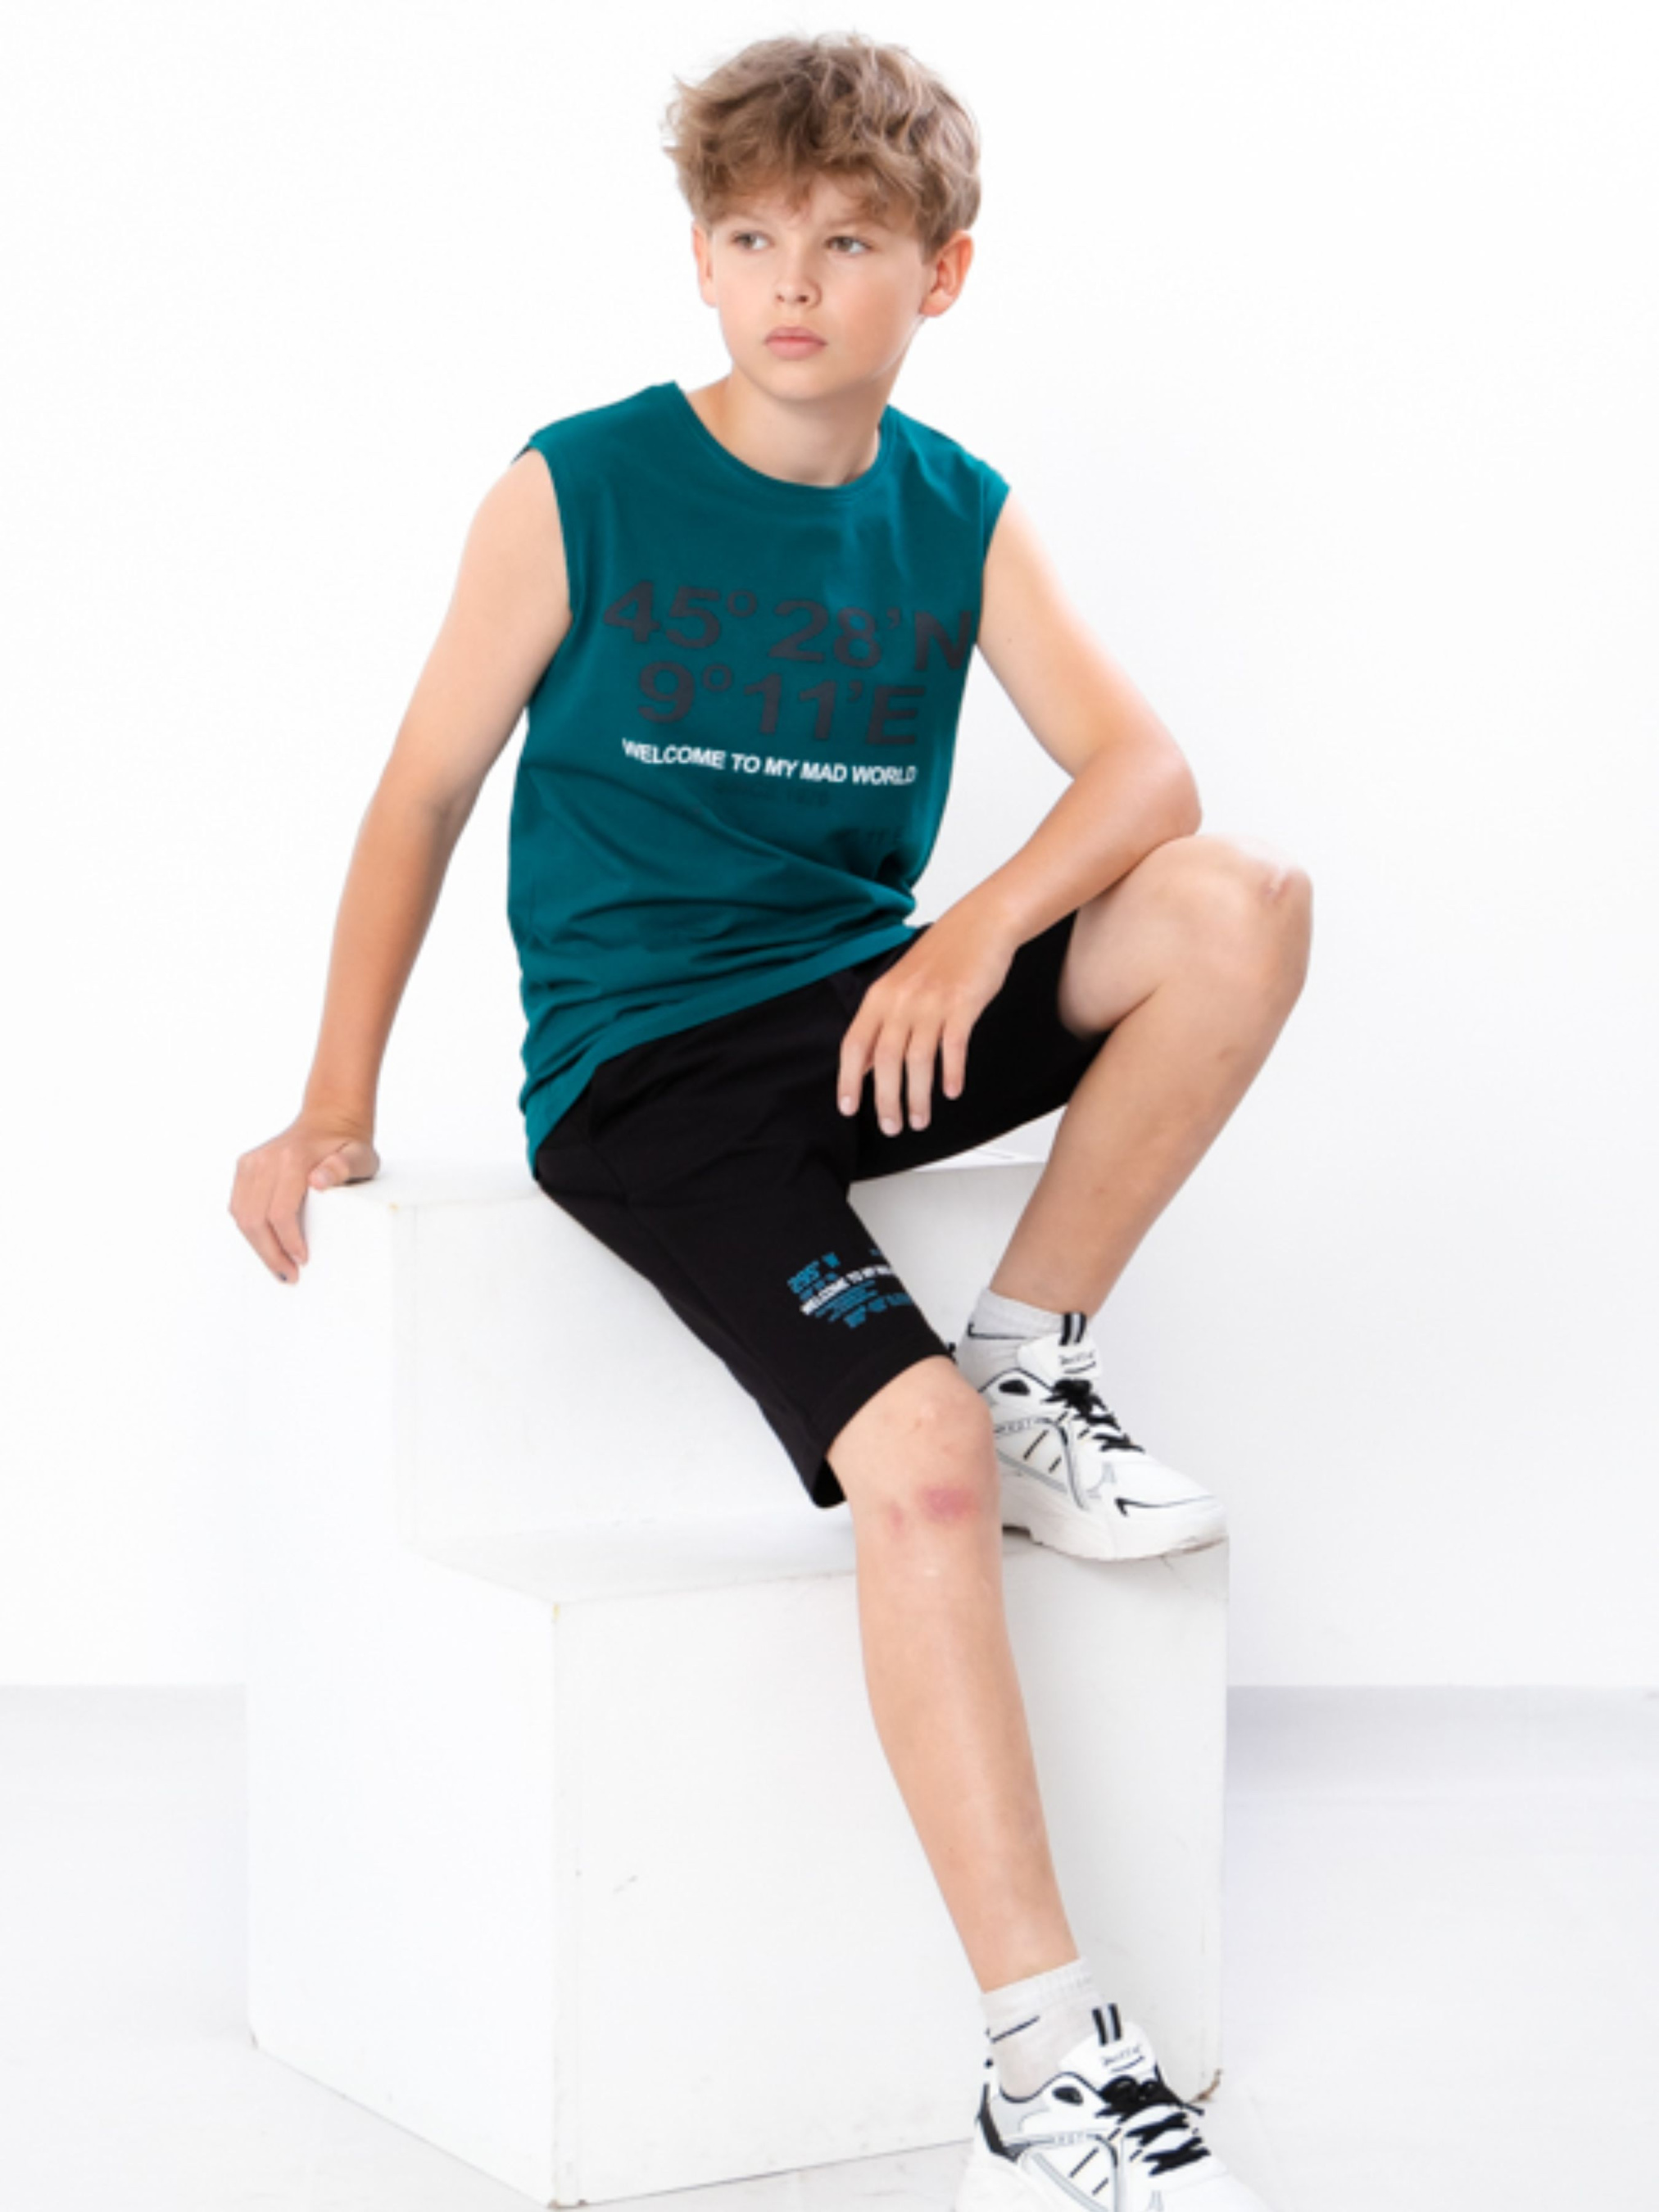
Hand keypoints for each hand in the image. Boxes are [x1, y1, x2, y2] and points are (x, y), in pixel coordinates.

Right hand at [229, 1110, 380, 1284]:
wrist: (328, 1119)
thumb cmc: (347, 1144)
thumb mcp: (361, 1156)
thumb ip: (344, 1167)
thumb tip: (318, 1182)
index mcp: (292, 1158)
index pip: (280, 1211)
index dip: (288, 1241)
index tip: (301, 1261)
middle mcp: (266, 1159)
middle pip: (255, 1218)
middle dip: (270, 1253)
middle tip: (288, 1275)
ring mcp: (251, 1162)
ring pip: (242, 1215)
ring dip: (257, 1245)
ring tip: (278, 1266)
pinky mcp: (245, 1167)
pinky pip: (239, 1206)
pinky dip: (250, 1230)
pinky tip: (267, 1244)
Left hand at [837, 904, 1017, 1135]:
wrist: (981, 923)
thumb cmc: (942, 956)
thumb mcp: (899, 984)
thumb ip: (881, 1021)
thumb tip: (864, 1064)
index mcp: (880, 996)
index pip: (854, 1044)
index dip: (848, 1079)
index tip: (848, 1108)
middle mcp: (901, 1000)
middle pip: (885, 1060)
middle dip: (885, 1100)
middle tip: (891, 1126)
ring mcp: (932, 1002)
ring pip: (917, 1060)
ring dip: (917, 1096)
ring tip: (919, 1120)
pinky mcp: (963, 1004)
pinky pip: (953, 1046)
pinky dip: (951, 1073)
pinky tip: (951, 1091)